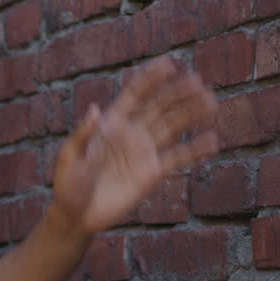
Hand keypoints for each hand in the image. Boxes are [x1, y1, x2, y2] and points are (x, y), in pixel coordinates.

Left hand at [52, 57, 218, 235]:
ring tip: (211, 102)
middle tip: (198, 81)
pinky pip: (177, 158)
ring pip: (172, 127)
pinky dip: (195, 150)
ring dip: (191, 114)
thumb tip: (95, 110)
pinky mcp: (152, 174)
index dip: (150, 79)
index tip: (169, 64)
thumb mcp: (69, 158)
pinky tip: (212, 141)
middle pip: (159, 107)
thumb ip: (82, 135)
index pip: (134, 95)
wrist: (78, 217)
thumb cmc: (68, 186)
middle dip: (178, 93)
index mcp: (110, 124)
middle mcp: (131, 134)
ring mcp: (143, 153)